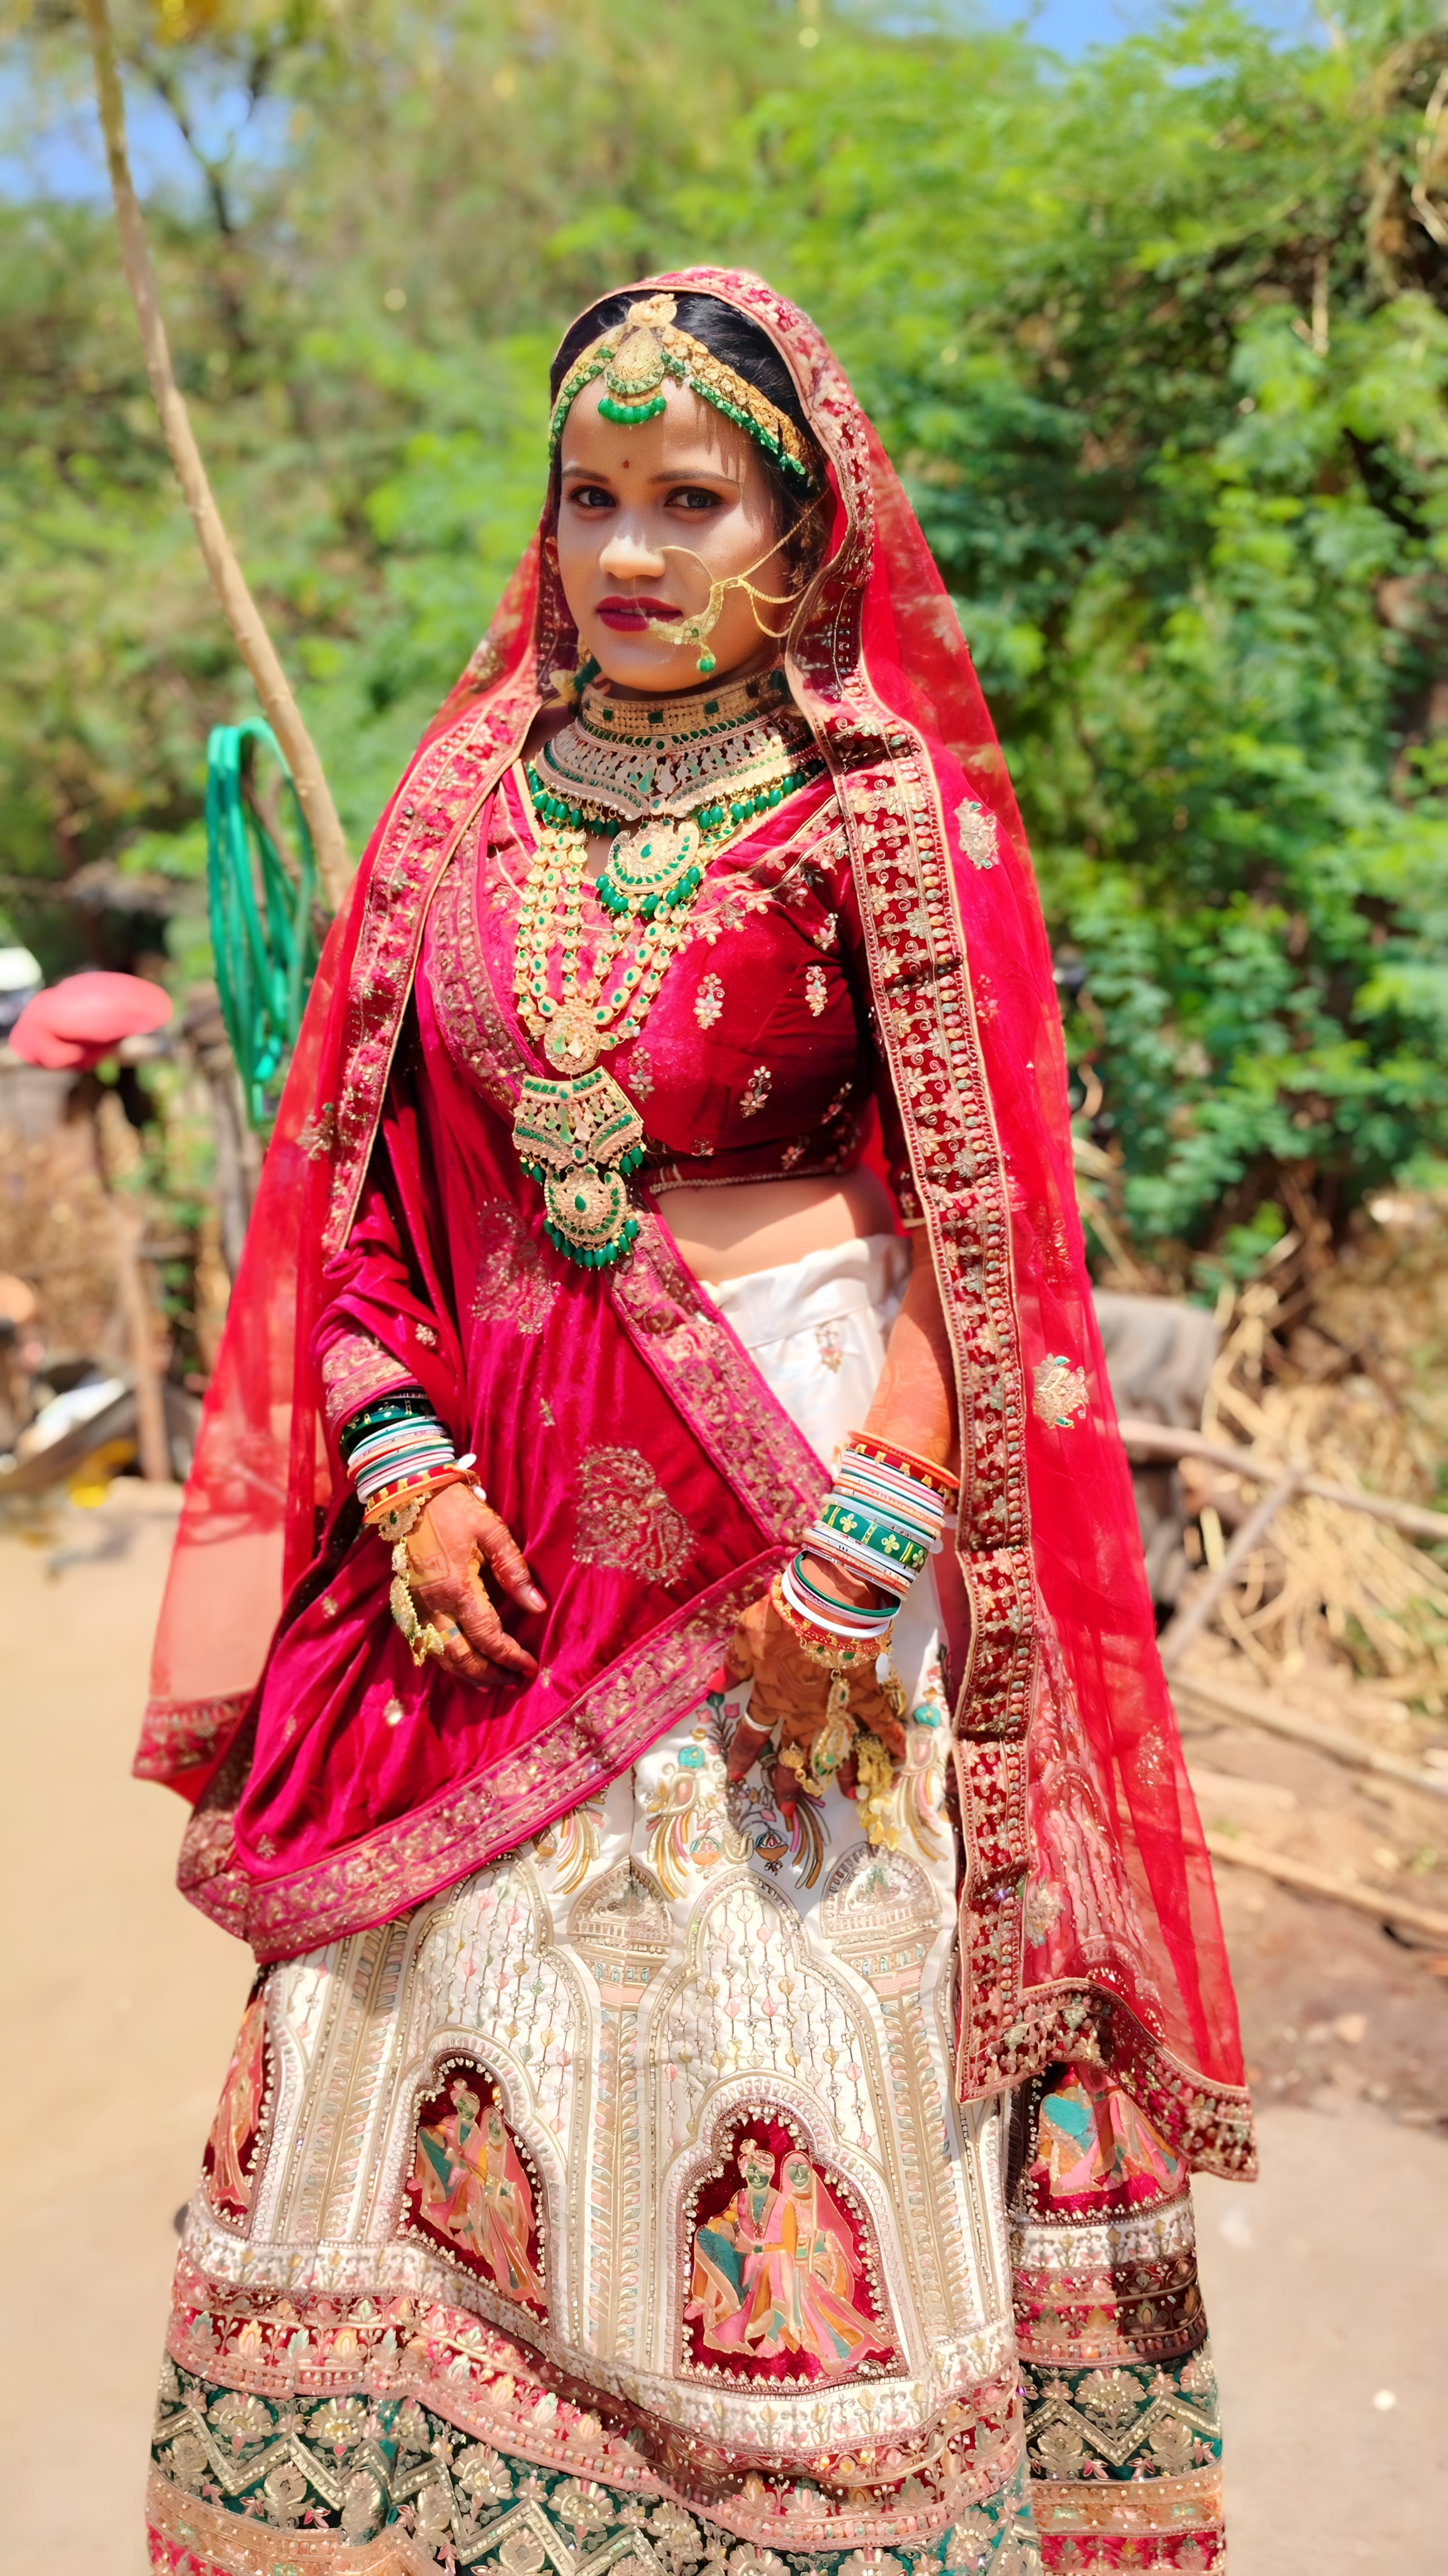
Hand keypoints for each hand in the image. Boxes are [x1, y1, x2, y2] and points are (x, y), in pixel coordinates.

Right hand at [401, 1481, 545, 1688]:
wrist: (410, 1493)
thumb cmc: (455, 1509)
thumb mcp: (492, 1531)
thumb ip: (514, 1570)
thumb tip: (538, 1606)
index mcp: (458, 1589)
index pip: (488, 1637)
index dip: (510, 1656)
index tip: (530, 1667)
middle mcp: (434, 1605)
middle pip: (461, 1656)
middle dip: (488, 1673)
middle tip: (512, 1680)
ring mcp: (417, 1605)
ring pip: (439, 1654)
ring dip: (464, 1673)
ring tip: (487, 1683)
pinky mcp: (407, 1601)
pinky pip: (424, 1641)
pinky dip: (442, 1659)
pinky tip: (455, 1663)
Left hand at [722, 1565, 905, 1825]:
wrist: (826, 1605)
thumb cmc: (781, 1616)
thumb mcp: (746, 1633)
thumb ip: (734, 1663)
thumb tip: (714, 1686)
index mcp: (770, 1696)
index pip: (752, 1733)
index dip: (743, 1755)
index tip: (737, 1777)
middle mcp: (802, 1711)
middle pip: (793, 1753)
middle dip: (789, 1782)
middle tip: (788, 1808)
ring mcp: (835, 1706)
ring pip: (836, 1747)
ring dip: (841, 1772)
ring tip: (848, 1795)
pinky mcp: (865, 1693)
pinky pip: (880, 1721)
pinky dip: (891, 1738)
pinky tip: (899, 1758)